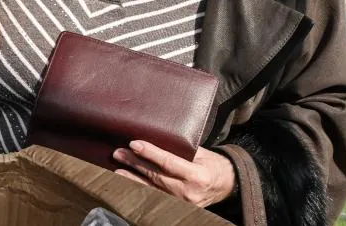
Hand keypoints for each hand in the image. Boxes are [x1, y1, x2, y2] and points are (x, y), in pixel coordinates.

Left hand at [113, 141, 236, 206]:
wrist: (229, 187)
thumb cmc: (215, 166)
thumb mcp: (204, 154)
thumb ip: (182, 148)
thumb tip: (157, 138)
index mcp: (197, 175)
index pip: (168, 162)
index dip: (150, 153)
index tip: (134, 144)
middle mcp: (188, 191)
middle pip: (156, 176)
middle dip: (135, 163)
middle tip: (118, 153)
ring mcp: (183, 202)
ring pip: (152, 189)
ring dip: (132, 178)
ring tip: (117, 169)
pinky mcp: (179, 207)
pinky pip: (156, 196)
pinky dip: (141, 189)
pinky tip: (129, 183)